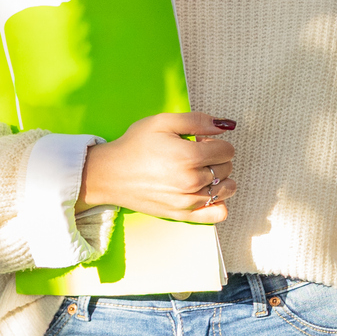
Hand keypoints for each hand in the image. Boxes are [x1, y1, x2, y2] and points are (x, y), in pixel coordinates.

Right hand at [77, 113, 237, 221]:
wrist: (108, 174)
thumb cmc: (134, 145)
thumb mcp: (163, 122)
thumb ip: (199, 120)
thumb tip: (228, 125)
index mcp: (188, 156)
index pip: (227, 150)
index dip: (215, 142)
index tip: (199, 142)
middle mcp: (191, 181)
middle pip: (227, 168)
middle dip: (216, 158)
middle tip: (194, 156)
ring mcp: (187, 201)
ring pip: (226, 189)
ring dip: (219, 178)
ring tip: (198, 172)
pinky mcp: (182, 215)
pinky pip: (218, 213)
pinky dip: (219, 202)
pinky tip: (205, 192)